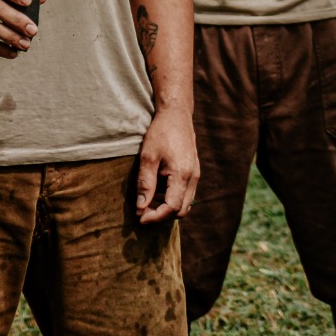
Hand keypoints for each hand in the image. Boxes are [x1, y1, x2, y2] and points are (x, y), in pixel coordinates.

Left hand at [135, 104, 198, 223]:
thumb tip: (140, 207)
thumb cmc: (160, 133)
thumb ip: (145, 183)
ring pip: (184, 204)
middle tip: (141, 211)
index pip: (172, 207)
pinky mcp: (193, 173)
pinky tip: (156, 191)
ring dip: (166, 207)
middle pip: (180, 210)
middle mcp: (193, 179)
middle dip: (161, 215)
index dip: (155, 216)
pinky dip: (171, 198)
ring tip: (146, 201)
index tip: (140, 218)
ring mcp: (195, 177)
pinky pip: (185, 194)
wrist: (177, 116)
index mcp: (182, 175)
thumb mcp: (148, 157)